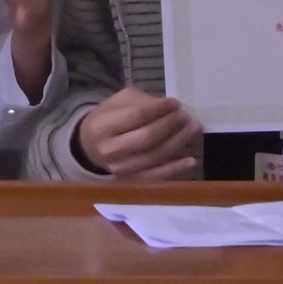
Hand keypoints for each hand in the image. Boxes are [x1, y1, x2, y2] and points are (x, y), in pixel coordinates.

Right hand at [73, 85, 203, 180]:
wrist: (90, 147)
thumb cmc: (107, 121)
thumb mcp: (116, 103)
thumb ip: (140, 102)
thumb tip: (169, 107)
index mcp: (102, 126)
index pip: (136, 116)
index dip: (158, 109)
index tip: (175, 103)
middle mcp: (110, 150)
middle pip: (147, 138)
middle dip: (170, 126)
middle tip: (186, 116)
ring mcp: (121, 169)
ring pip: (155, 157)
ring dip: (178, 143)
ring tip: (193, 129)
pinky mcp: (131, 182)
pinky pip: (157, 177)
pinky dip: (175, 169)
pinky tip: (191, 160)